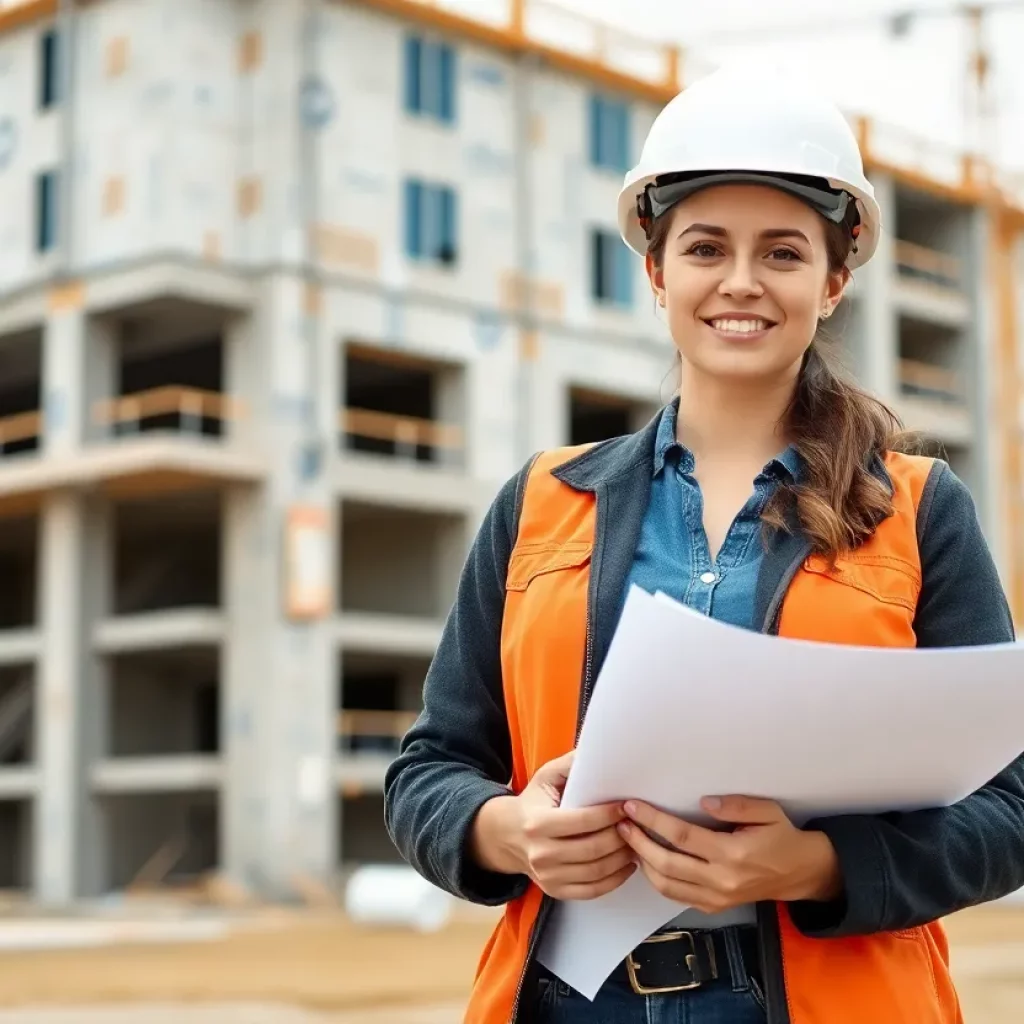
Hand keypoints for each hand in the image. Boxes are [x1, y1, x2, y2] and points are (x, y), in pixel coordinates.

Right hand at [470, 752, 635, 899]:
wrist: (506, 836)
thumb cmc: (533, 803)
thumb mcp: (544, 777)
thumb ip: (570, 765)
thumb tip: (596, 752)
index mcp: (537, 823)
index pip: (581, 821)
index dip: (608, 814)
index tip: (625, 806)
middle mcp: (541, 854)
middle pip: (593, 849)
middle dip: (620, 836)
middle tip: (636, 824)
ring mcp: (548, 876)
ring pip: (596, 871)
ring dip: (622, 858)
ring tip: (635, 842)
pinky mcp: (555, 890)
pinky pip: (592, 891)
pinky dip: (615, 880)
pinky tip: (626, 865)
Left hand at [617, 796, 841, 912]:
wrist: (800, 874)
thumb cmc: (782, 837)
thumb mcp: (768, 812)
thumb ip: (736, 805)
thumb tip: (704, 802)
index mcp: (732, 854)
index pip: (681, 836)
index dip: (652, 821)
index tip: (632, 806)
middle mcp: (721, 880)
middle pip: (666, 864)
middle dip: (638, 842)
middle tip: (621, 824)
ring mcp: (717, 898)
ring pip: (666, 885)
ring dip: (643, 863)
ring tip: (629, 840)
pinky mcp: (714, 907)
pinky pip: (677, 896)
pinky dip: (657, 879)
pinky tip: (648, 861)